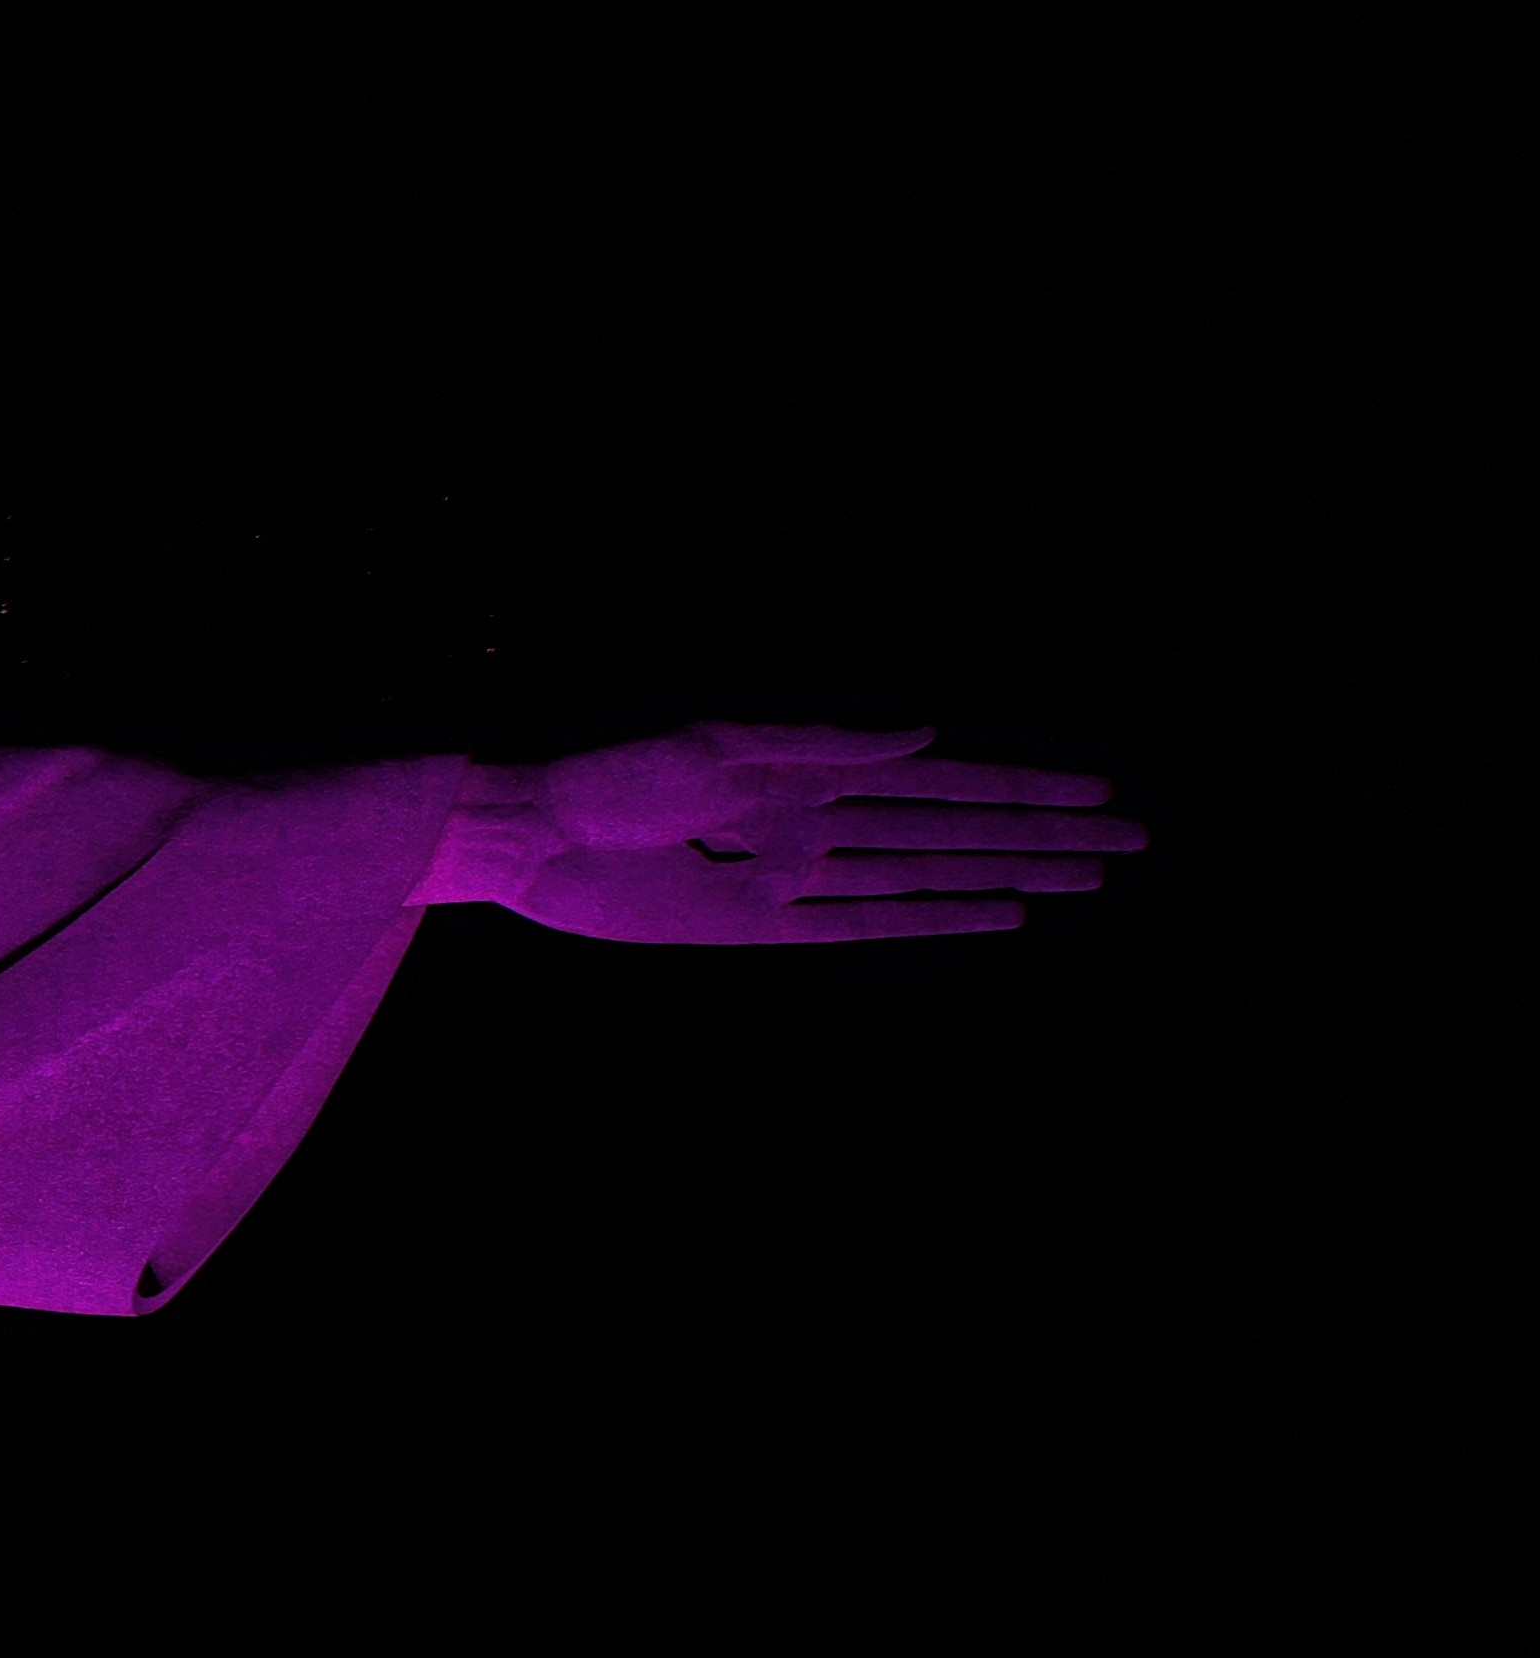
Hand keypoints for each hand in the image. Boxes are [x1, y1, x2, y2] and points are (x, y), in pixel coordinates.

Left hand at [425, 724, 1138, 943]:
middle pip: (955, 828)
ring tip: (1087, 878)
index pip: (943, 778)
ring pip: (928, 874)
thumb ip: (824, 740)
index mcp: (811, 764)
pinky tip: (996, 916)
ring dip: (1008, 874)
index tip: (1099, 790)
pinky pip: (862, 922)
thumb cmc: (609, 771)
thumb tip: (927, 731)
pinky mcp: (761, 926)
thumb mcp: (716, 741)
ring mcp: (797, 875)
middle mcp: (819, 819)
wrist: (527, 832)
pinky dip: (930, 918)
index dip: (1020, 787)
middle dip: (1041, 833)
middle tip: (1131, 840)